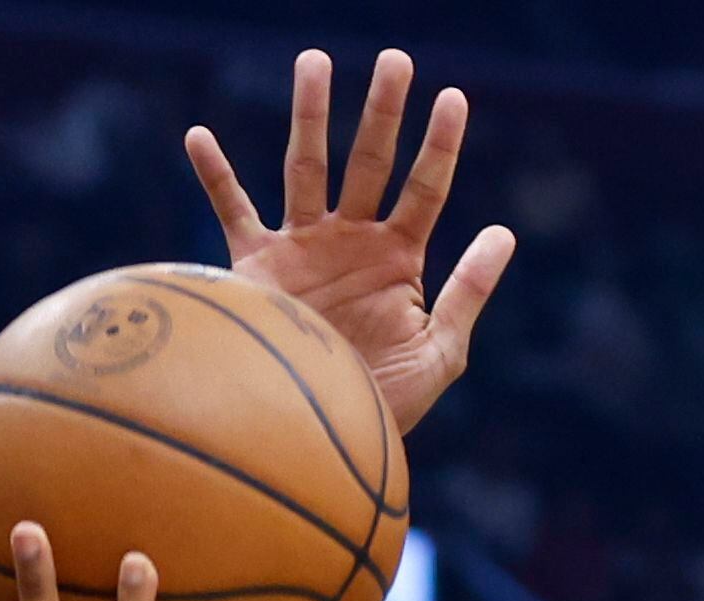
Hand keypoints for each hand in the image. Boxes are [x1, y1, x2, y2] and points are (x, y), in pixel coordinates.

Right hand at [186, 48, 514, 433]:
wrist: (320, 437)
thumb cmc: (385, 404)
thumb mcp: (441, 352)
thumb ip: (469, 291)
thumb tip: (504, 230)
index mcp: (399, 259)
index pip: (426, 188)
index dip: (442, 144)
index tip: (454, 97)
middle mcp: (351, 242)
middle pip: (370, 161)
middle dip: (383, 111)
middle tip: (396, 60)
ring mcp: (304, 249)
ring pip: (307, 167)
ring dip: (311, 115)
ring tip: (316, 61)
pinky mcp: (258, 268)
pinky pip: (233, 213)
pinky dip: (215, 176)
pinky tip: (199, 135)